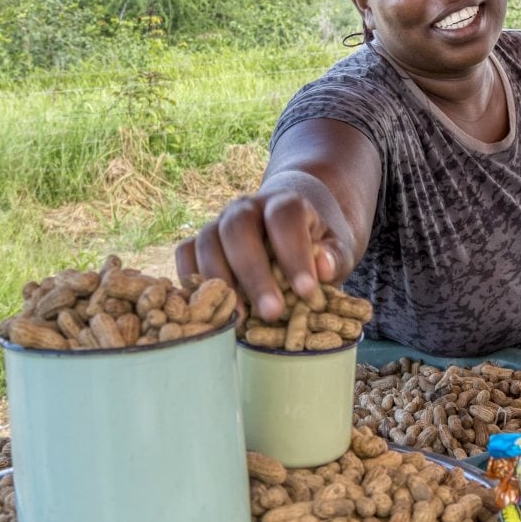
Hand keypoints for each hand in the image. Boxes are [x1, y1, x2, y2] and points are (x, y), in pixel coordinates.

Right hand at [175, 190, 351, 321]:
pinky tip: (210, 308)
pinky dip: (191, 280)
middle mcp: (246, 208)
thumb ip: (334, 257)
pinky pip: (185, 254)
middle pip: (238, 229)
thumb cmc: (315, 246)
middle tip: (271, 313)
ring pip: (207, 241)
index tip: (307, 291)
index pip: (285, 217)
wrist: (290, 229)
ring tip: (240, 318)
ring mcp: (219, 223)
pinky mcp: (199, 241)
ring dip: (221, 282)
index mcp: (284, 204)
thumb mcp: (336, 248)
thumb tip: (323, 268)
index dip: (294, 253)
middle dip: (253, 273)